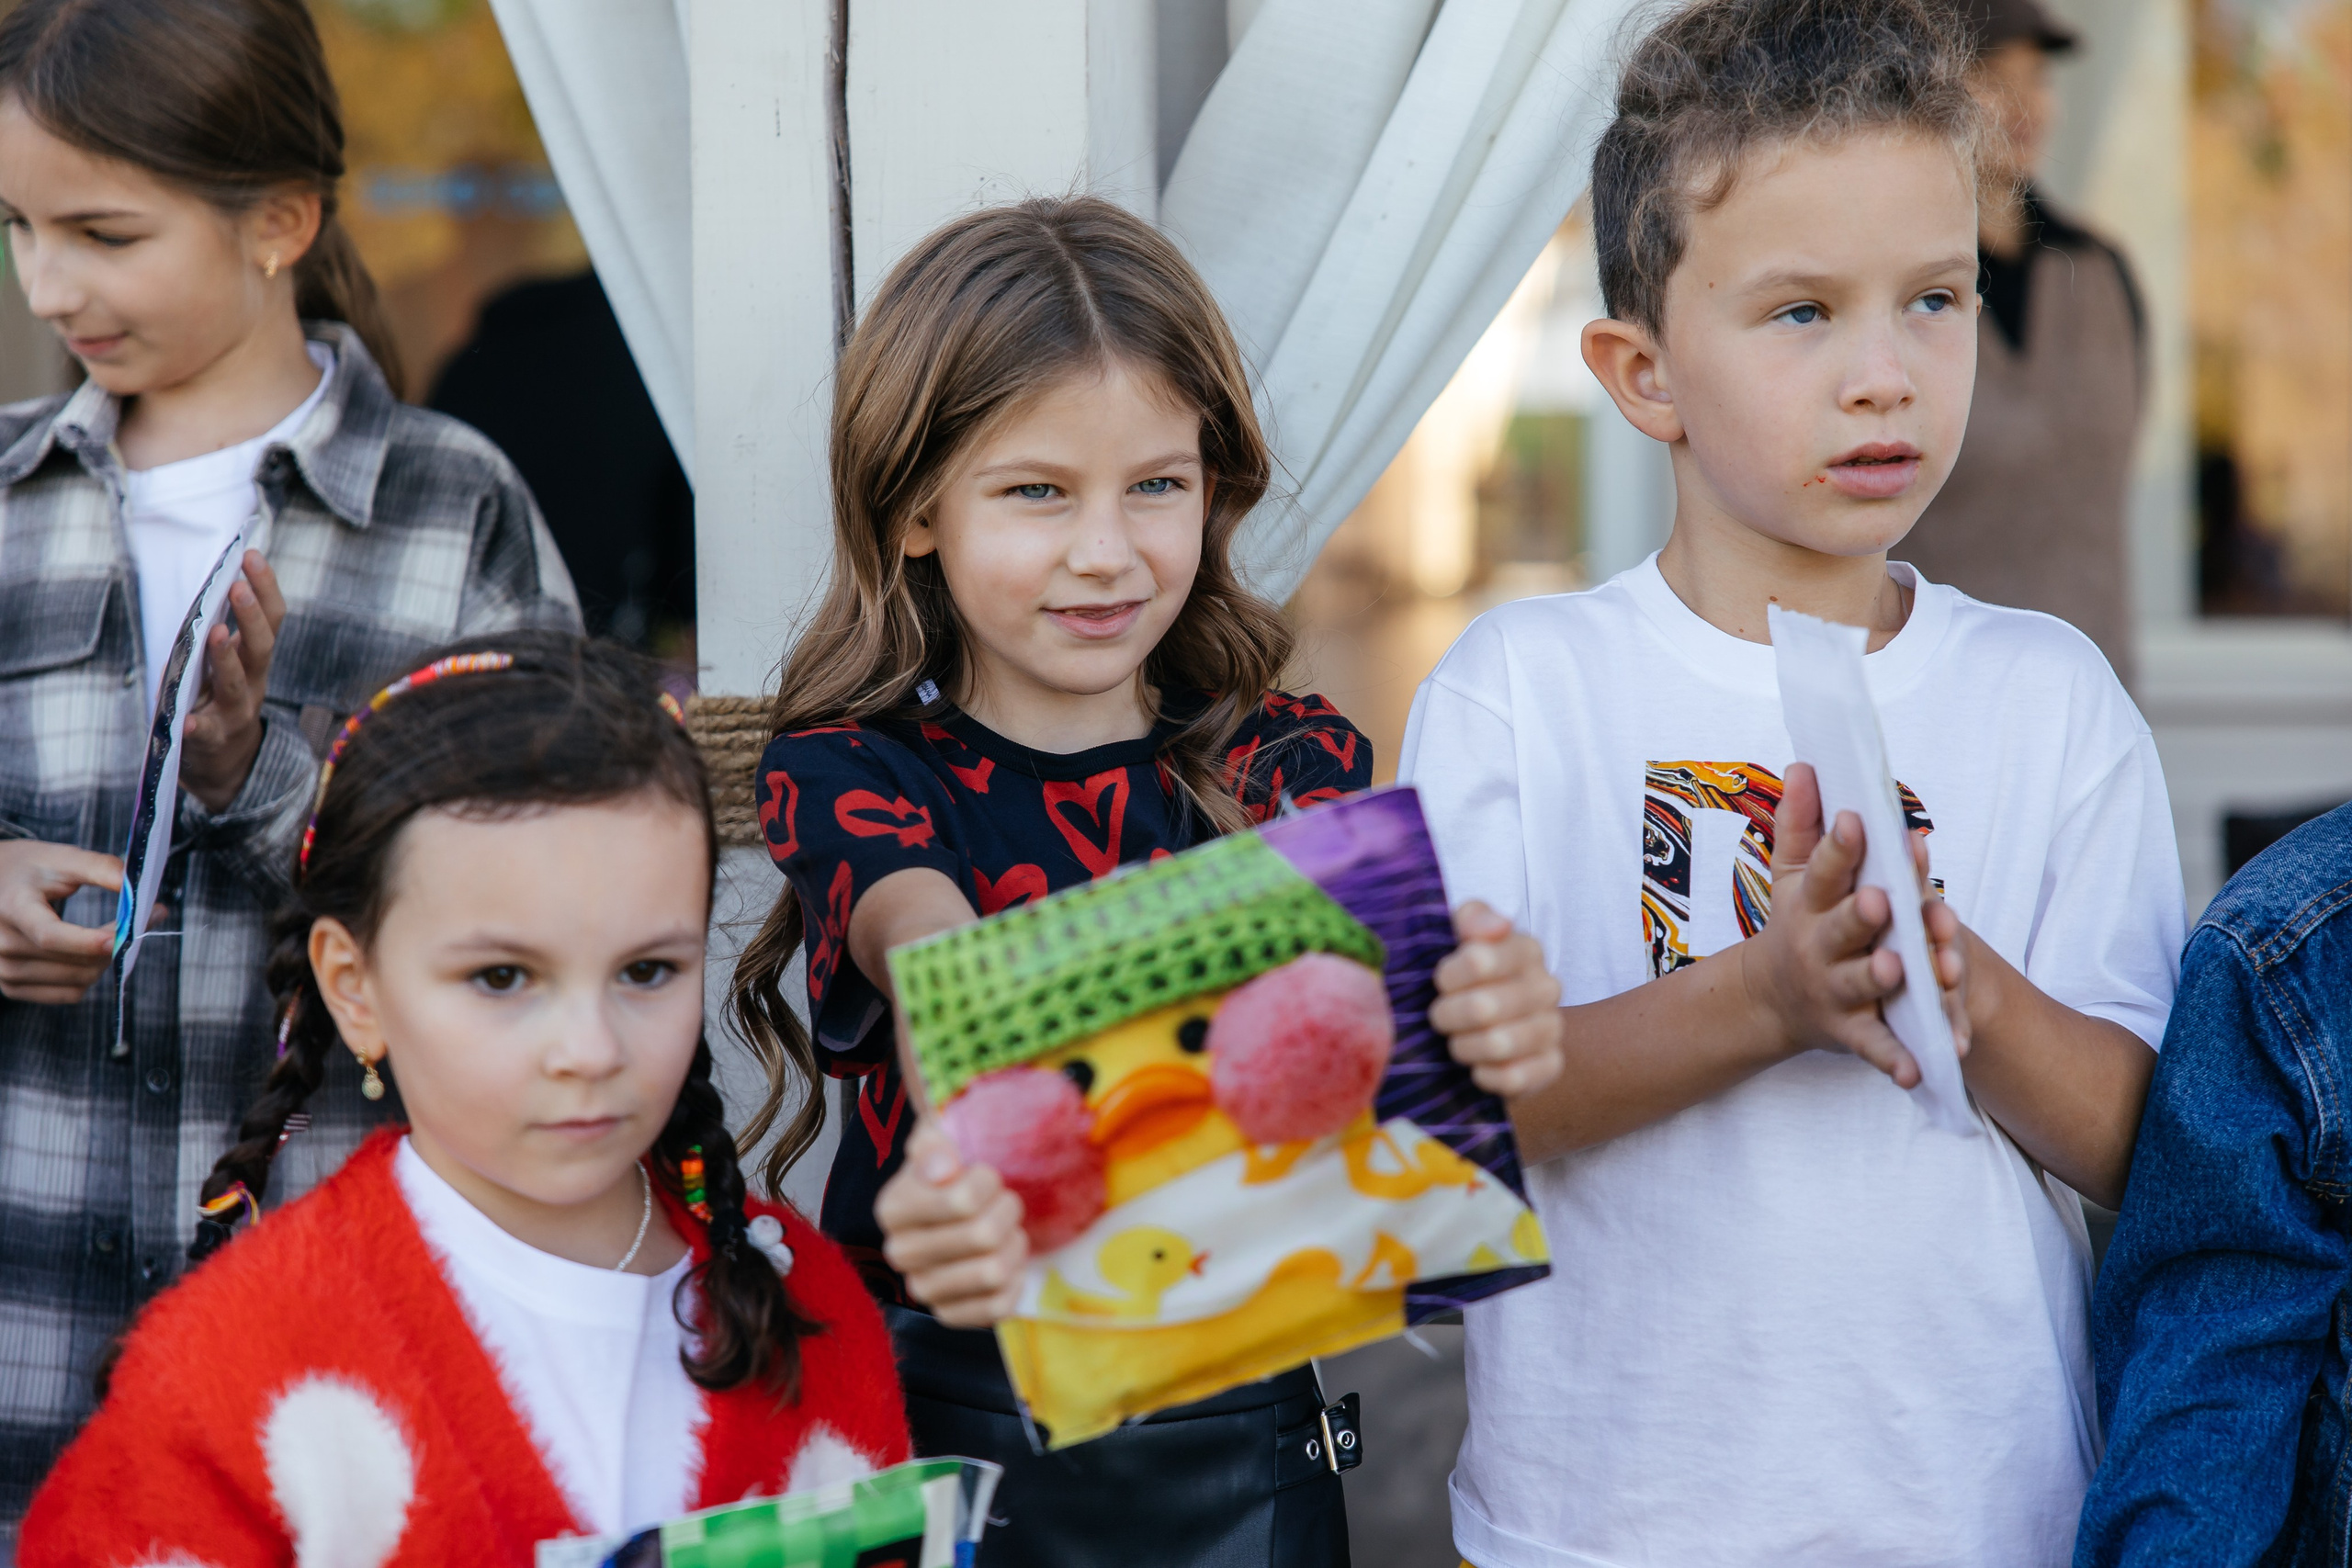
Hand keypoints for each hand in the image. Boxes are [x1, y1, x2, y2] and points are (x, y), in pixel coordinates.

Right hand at [0, 839, 122, 1003]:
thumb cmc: (30, 868)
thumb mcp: (61, 858)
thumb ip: (101, 869)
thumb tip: (136, 886)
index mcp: (13, 908)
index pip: (50, 936)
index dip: (88, 942)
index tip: (123, 935)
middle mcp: (3, 944)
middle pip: (72, 961)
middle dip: (115, 944)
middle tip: (145, 918)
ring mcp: (5, 969)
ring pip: (77, 981)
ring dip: (106, 961)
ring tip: (113, 934)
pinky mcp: (12, 986)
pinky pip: (68, 994)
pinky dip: (89, 977)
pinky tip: (89, 953)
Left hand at [179, 551, 285, 814]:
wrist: (227, 765)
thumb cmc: (220, 701)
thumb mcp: (230, 664)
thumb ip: (228, 630)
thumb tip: (218, 579)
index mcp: (256, 659)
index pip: (272, 619)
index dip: (265, 587)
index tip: (251, 555)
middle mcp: (253, 683)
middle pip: (262, 647)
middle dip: (251, 616)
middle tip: (237, 586)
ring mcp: (234, 713)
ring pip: (237, 684)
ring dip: (228, 658)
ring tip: (216, 634)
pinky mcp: (211, 740)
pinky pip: (206, 733)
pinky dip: (197, 727)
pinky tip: (188, 721)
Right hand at [876, 1120, 1028, 1327]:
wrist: (951, 1213)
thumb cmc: (951, 1173)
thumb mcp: (938, 1143)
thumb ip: (934, 1143)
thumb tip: (943, 1168)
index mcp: (892, 1207)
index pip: (962, 1201)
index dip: (988, 1183)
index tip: (985, 1175)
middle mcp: (899, 1253)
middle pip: (983, 1237)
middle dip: (1006, 1212)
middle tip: (1002, 1203)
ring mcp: (922, 1289)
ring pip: (994, 1272)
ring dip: (1013, 1246)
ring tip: (1005, 1232)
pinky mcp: (948, 1316)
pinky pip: (998, 1306)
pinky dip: (1014, 1281)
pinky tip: (1005, 1261)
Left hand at [1430, 900, 1565, 1097]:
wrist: (1493, 1022)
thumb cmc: (1467, 974)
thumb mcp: (1460, 934)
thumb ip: (1472, 917)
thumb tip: (1495, 926)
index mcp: (1525, 949)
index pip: (1478, 960)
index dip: (1448, 977)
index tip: (1441, 983)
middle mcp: (1547, 987)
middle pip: (1483, 1008)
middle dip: (1448, 1016)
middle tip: (1441, 1016)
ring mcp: (1552, 1027)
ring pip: (1498, 1044)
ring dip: (1464, 1046)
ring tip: (1458, 1040)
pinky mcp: (1551, 1065)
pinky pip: (1513, 1078)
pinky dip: (1485, 1075)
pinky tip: (1477, 1065)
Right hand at [1742, 763, 1965, 1085]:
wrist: (1772, 1002)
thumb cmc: (1798, 925)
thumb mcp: (1791, 875)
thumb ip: (1801, 823)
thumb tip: (1806, 765)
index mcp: (1809, 904)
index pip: (1824, 869)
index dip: (1839, 844)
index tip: (1856, 817)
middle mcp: (1819, 947)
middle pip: (1842, 928)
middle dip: (1861, 914)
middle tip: (1881, 899)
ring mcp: (1834, 991)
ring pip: (1862, 984)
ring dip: (1879, 976)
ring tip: (1898, 966)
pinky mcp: (1851, 1032)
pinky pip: (1876, 1046)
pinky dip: (1895, 1058)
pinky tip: (1919, 1066)